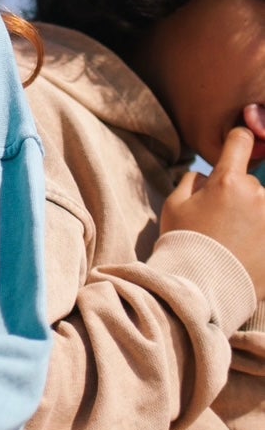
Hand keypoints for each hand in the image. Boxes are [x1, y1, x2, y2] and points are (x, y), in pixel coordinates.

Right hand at [163, 126, 264, 300]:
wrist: (201, 289)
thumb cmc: (183, 244)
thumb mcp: (174, 206)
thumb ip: (192, 181)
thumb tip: (206, 174)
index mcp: (227, 181)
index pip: (241, 140)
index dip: (237, 141)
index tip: (236, 148)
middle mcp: (256, 194)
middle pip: (249, 181)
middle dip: (237, 194)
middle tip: (219, 221)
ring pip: (261, 205)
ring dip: (251, 216)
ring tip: (234, 242)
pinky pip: (263, 225)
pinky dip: (257, 234)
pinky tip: (245, 249)